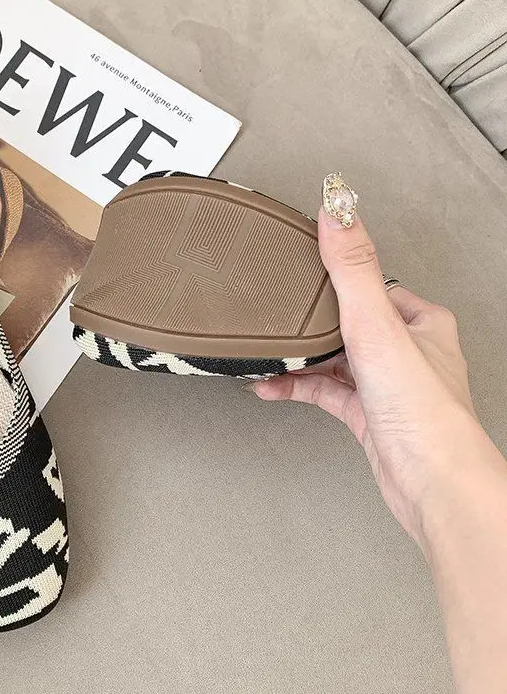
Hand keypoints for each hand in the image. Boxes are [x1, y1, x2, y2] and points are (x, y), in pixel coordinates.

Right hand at [249, 205, 489, 547]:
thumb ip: (353, 269)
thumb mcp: (377, 325)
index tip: (302, 267)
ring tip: (264, 354)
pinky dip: (297, 386)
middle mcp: (408, 351)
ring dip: (298, 358)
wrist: (430, 482)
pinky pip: (325, 391)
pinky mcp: (368, 414)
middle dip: (308, 323)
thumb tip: (339, 211)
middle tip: (276, 315)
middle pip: (348, 322)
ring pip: (333, 359)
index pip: (372, 283)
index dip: (335, 276)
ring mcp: (386, 384)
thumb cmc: (423, 411)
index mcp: (421, 321)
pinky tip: (271, 385)